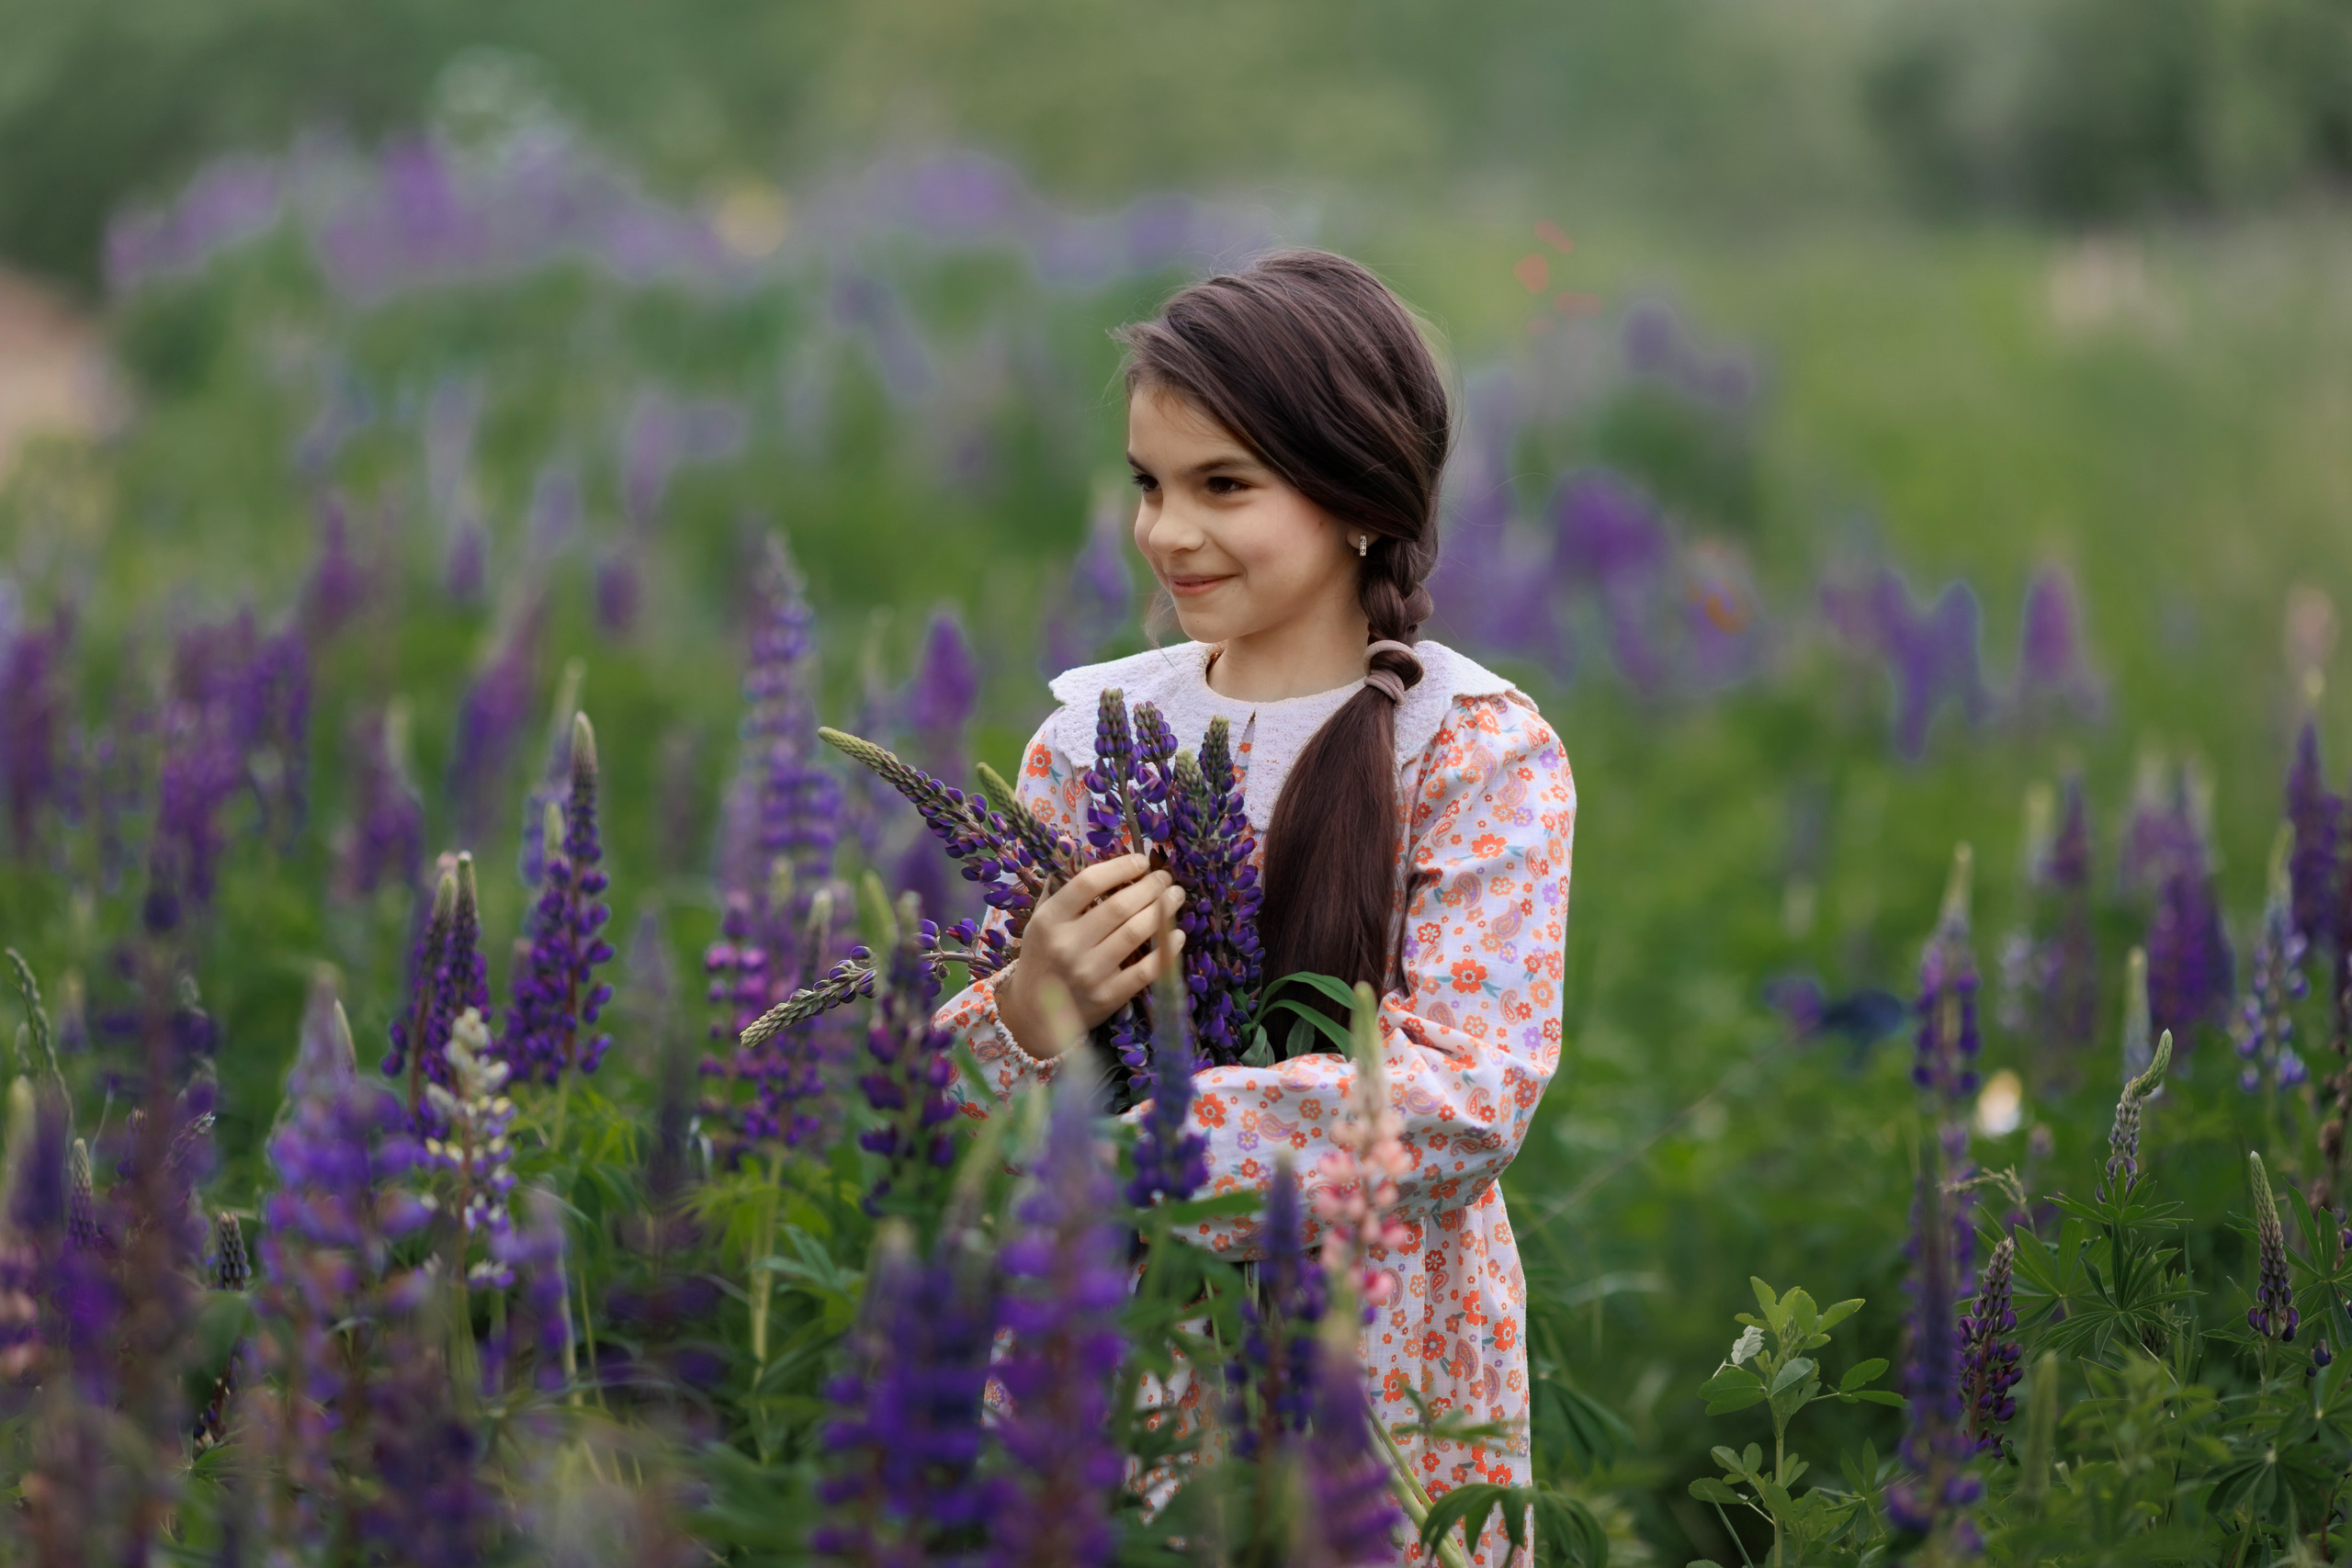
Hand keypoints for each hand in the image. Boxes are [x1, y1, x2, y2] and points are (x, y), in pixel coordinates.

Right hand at [993, 854, 1185, 1058]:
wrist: (1032, 1014)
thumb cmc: (1041, 959)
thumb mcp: (1039, 923)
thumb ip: (1061, 892)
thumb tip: (1090, 857)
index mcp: (1049, 920)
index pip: (1088, 883)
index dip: (1120, 867)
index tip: (1141, 861)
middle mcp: (1067, 945)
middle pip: (1118, 906)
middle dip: (1150, 887)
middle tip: (1166, 878)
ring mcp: (1088, 973)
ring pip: (1135, 933)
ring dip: (1163, 911)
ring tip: (1176, 897)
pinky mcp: (1107, 996)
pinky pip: (1145, 970)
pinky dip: (1166, 950)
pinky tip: (1178, 934)